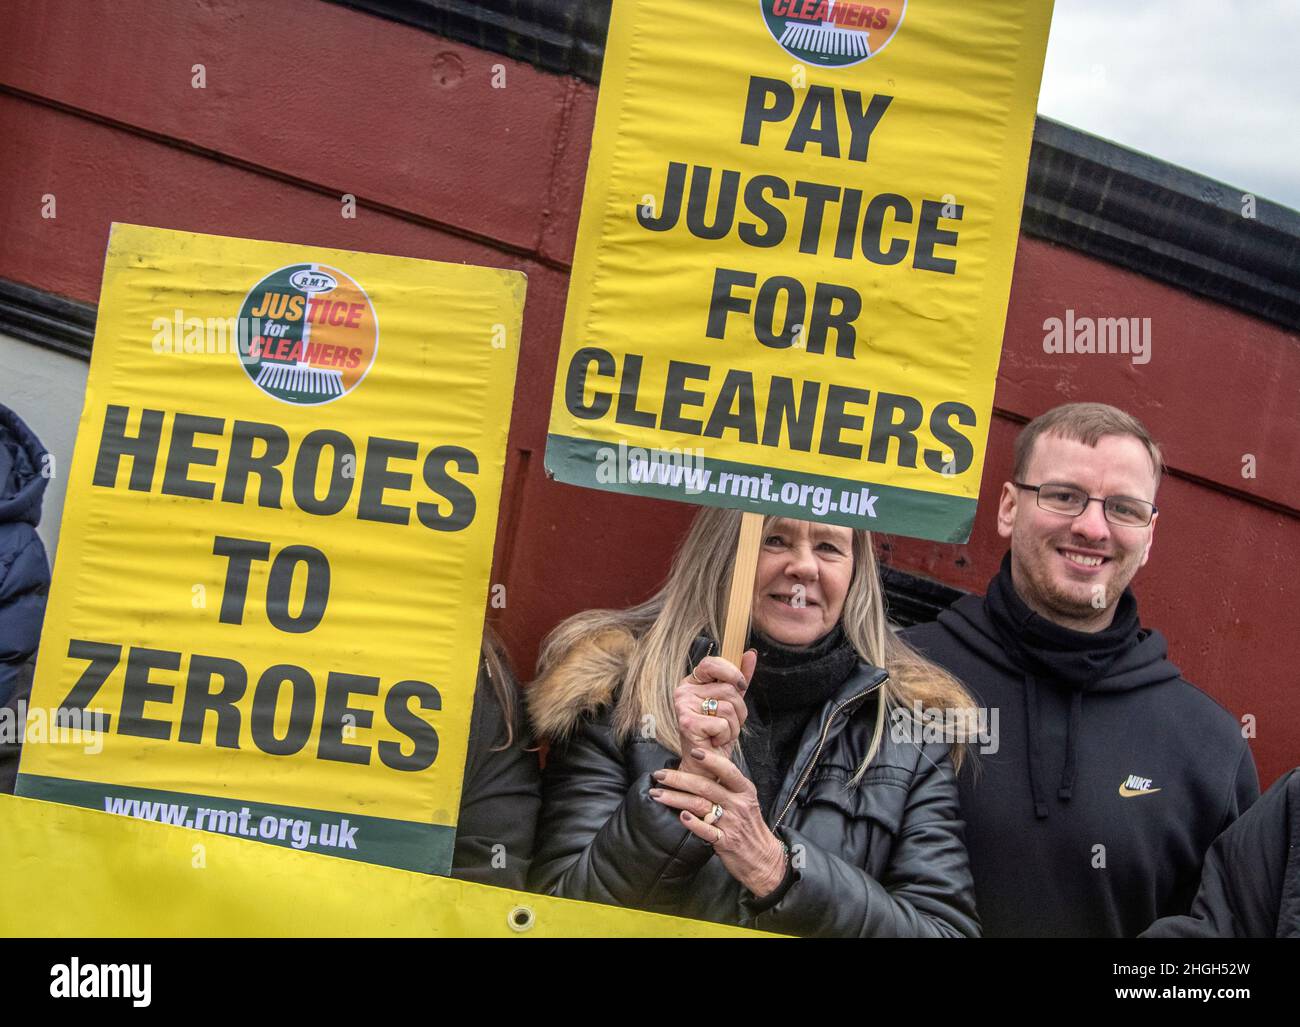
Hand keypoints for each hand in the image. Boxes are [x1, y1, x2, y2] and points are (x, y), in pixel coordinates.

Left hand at [650, 747, 787, 898]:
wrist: (764, 858)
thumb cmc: (749, 826)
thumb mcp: (745, 801)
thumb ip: (727, 786)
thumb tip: (701, 769)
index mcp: (744, 790)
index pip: (727, 770)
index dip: (710, 759)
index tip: (693, 752)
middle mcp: (738, 804)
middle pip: (706, 786)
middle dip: (679, 779)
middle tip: (659, 775)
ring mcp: (732, 823)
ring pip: (700, 805)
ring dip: (676, 798)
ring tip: (657, 794)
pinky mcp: (725, 842)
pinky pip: (706, 830)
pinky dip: (693, 823)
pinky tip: (681, 816)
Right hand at [673, 650, 756, 775]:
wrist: (706, 764)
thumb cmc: (717, 733)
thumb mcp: (731, 703)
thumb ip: (739, 678)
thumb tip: (750, 653)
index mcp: (692, 682)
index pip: (711, 663)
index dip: (731, 671)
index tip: (741, 685)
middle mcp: (684, 692)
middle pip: (727, 689)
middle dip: (738, 710)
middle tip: (727, 723)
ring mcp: (684, 707)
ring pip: (728, 707)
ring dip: (733, 725)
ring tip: (720, 733)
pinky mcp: (688, 724)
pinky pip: (722, 723)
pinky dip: (725, 736)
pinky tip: (714, 740)